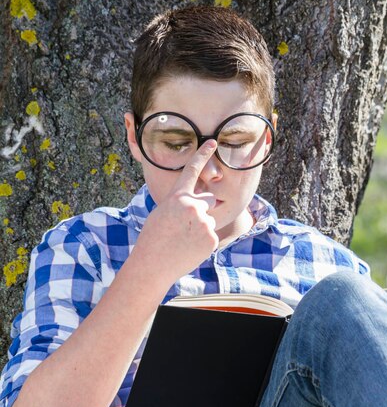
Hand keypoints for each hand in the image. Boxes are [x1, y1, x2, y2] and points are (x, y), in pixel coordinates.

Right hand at [133, 140, 218, 285]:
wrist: (153, 264)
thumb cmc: (153, 238)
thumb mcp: (162, 212)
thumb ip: (181, 203)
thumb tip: (197, 202)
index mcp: (178, 196)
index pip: (193, 169)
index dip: (203, 154)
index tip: (213, 142)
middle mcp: (193, 205)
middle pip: (209, 199)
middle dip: (203, 208)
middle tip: (186, 225)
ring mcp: (203, 221)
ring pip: (210, 219)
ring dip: (201, 228)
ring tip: (184, 240)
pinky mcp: (211, 238)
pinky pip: (211, 235)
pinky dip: (203, 242)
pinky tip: (189, 248)